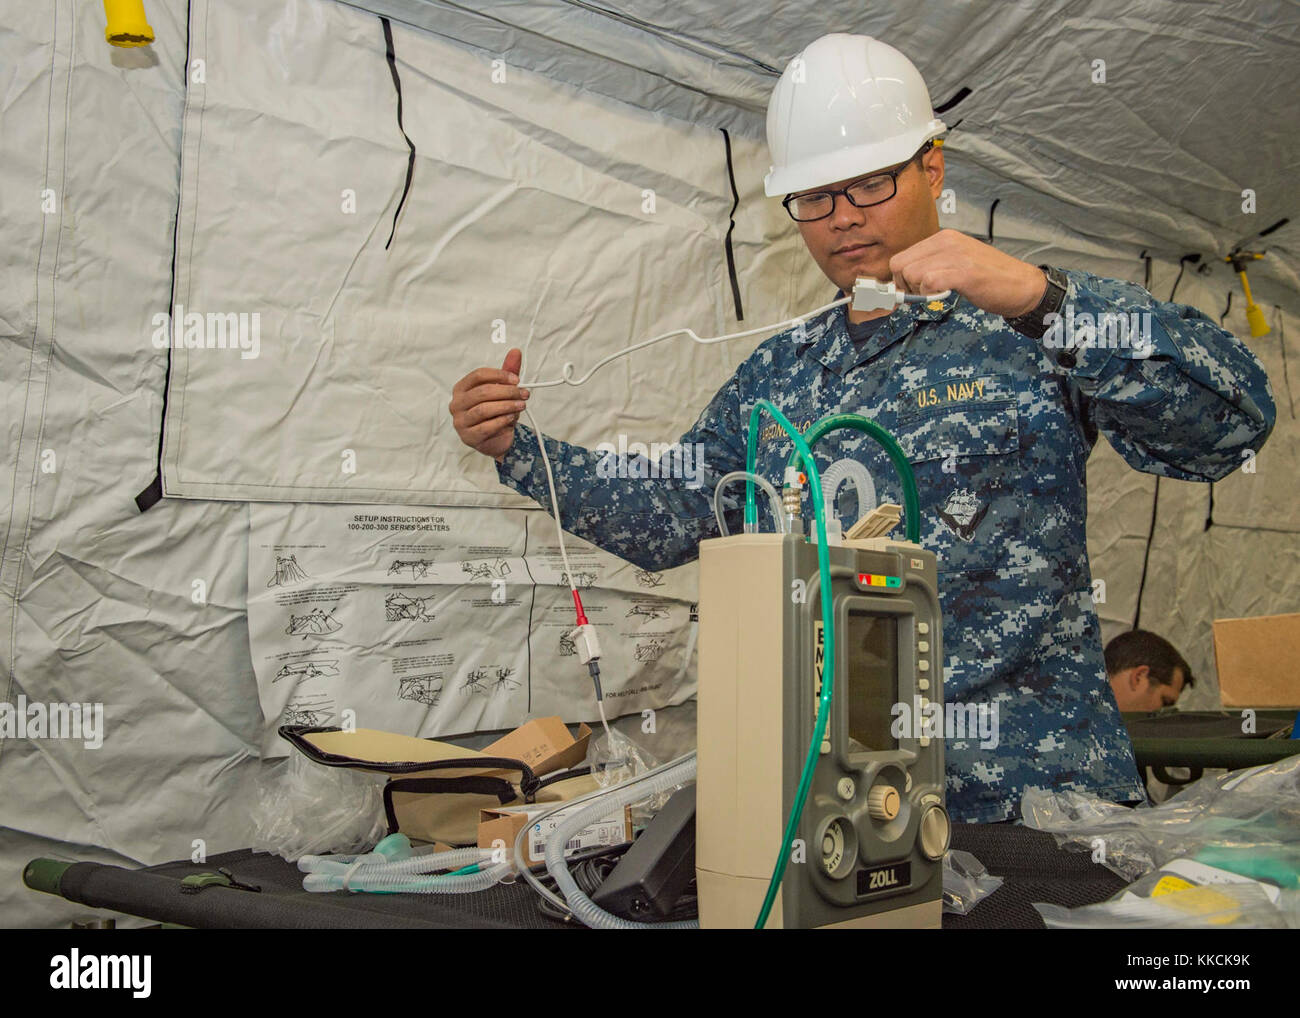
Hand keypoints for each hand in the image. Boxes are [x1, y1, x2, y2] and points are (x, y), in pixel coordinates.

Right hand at [449, 348, 529, 462]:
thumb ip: (508, 372)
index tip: (516, 380)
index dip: (499, 375)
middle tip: (524, 394)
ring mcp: (460, 421)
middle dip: (507, 392)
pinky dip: (501, 421)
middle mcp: (457, 404)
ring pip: (484, 409)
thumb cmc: (496, 413)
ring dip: (507, 406)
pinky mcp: (468, 437)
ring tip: (521, 405)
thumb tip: (516, 352)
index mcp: (462, 388)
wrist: (496, 440)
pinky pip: (486, 427)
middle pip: (482, 392)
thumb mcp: (503, 391)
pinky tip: (512, 418)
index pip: (478, 375)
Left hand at [888, 229, 1047, 317]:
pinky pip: (929, 282)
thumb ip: (931, 267)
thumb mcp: (956, 263)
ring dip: (918, 292)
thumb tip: (901, 283)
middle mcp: (947, 241)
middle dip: (904, 286)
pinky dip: (929, 295)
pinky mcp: (964, 272)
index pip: (901, 256)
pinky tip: (944, 297)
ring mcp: (956, 255)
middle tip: (920, 297)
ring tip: (937, 296)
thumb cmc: (989, 278)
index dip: (899, 280)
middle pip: (899, 265)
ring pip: (911, 273)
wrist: (1022, 285)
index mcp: (944, 238)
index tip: (908, 293)